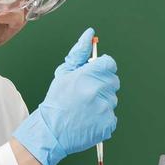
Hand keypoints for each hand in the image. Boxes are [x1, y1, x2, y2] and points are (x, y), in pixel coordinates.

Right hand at [12, 28, 119, 164]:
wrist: (51, 131)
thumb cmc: (56, 101)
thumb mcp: (64, 73)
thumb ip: (79, 53)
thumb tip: (90, 34)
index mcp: (87, 76)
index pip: (109, 64)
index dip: (102, 68)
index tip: (95, 74)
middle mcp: (97, 92)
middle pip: (113, 81)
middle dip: (102, 85)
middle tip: (86, 93)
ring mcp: (104, 109)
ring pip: (112, 99)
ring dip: (102, 102)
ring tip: (85, 108)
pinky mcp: (108, 124)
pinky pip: (112, 116)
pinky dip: (103, 118)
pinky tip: (89, 119)